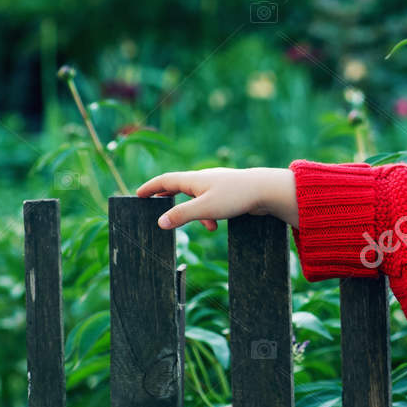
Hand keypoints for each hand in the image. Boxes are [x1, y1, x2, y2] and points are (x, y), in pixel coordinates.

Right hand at [134, 167, 295, 230]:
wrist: (268, 191)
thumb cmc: (236, 196)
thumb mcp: (204, 208)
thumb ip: (181, 215)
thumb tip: (160, 222)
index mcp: (195, 180)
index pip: (166, 180)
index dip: (151, 187)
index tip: (138, 194)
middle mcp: (205, 179)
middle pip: (180, 187)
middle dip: (169, 197)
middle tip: (157, 205)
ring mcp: (218, 185)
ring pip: (198, 199)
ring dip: (196, 214)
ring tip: (208, 227)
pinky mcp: (230, 193)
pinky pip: (212, 204)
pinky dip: (210, 215)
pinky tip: (216, 226)